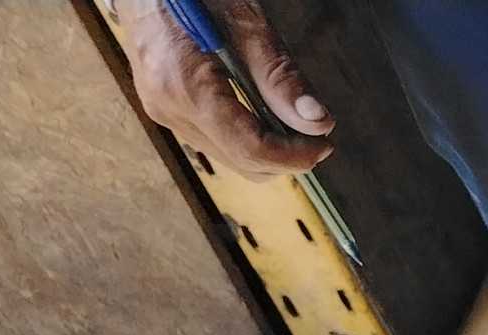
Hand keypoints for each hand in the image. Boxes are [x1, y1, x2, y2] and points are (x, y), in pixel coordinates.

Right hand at [112, 0, 335, 179]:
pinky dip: (246, 140)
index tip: (324, 144)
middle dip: (285, 158)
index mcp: (184, 85)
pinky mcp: (166, 110)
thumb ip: (280, 75)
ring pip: (230, 158)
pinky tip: (265, 118)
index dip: (293, 156)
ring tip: (295, 128)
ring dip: (267, 152)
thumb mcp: (244, 22)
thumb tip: (317, 122)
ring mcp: (163, 111)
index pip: (249, 147)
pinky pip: (215, 143)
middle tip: (317, 138)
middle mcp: (168, 107)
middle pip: (241, 160)